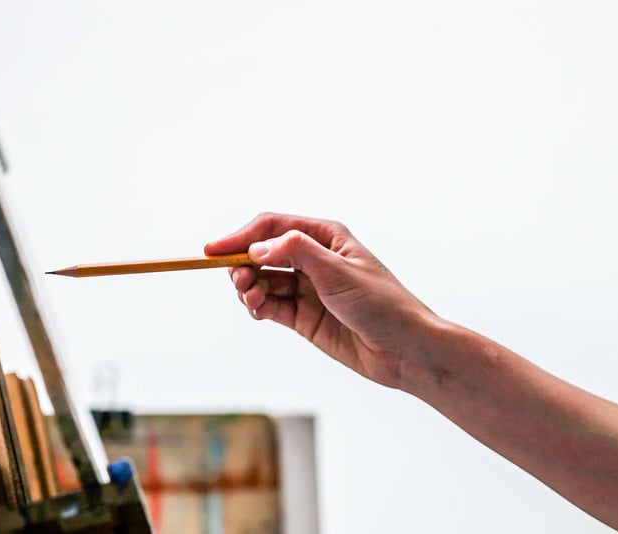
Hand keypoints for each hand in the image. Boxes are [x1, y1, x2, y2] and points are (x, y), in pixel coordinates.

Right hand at [205, 212, 436, 387]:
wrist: (404, 349)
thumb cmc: (382, 303)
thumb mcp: (338, 271)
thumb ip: (296, 252)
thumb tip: (256, 249)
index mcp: (325, 238)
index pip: (272, 227)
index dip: (241, 237)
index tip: (214, 250)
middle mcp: (312, 259)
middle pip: (262, 254)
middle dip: (243, 265)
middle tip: (239, 281)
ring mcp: (307, 289)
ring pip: (263, 281)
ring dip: (249, 287)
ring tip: (251, 299)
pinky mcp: (304, 316)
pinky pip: (270, 305)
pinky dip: (257, 306)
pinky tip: (257, 309)